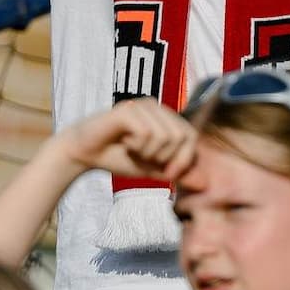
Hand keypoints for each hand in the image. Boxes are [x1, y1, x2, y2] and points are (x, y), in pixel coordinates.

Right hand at [60, 99, 199, 182]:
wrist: (84, 154)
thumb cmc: (118, 158)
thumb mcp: (152, 169)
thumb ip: (177, 172)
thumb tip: (205, 184)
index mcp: (164, 116)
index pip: (191, 135)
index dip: (183, 160)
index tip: (167, 175)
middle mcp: (156, 106)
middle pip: (182, 136)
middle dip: (166, 158)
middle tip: (145, 160)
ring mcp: (141, 105)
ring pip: (165, 136)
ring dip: (148, 153)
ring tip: (132, 150)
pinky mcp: (127, 109)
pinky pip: (147, 133)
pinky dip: (137, 147)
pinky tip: (124, 144)